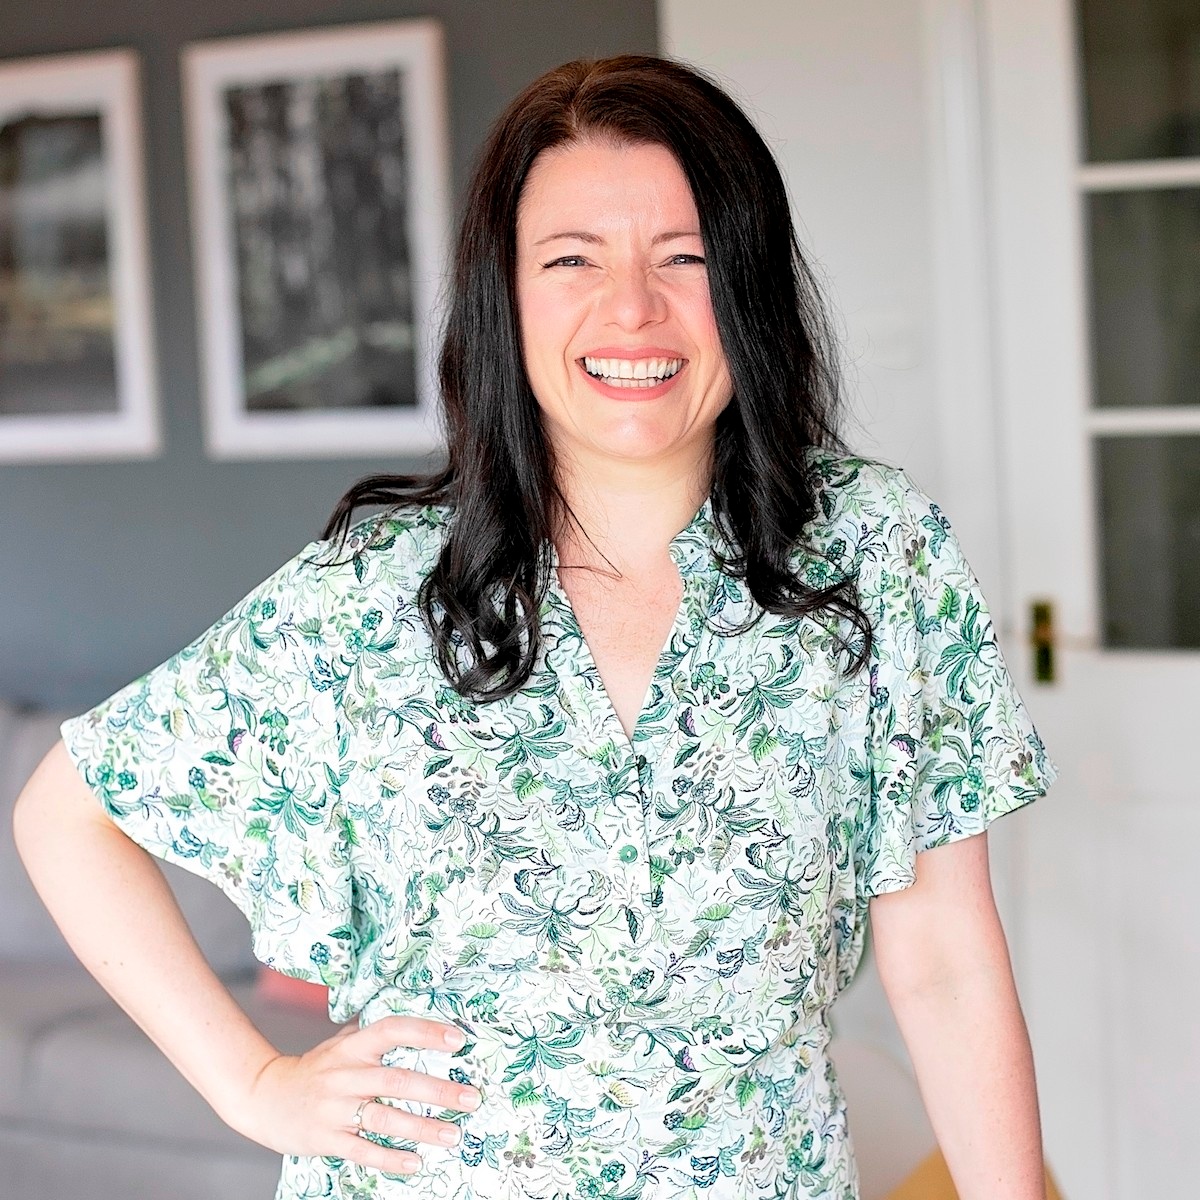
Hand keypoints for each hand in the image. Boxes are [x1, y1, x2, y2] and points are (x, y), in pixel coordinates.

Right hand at [231, 1015, 482, 1174]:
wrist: (264, 1097)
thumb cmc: (313, 1069)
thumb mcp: (339, 1044)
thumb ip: (371, 1036)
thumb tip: (414, 1022)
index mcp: (352, 1046)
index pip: (392, 1030)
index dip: (426, 1032)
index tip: (458, 1039)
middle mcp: (345, 1074)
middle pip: (397, 1079)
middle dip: (439, 1090)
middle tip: (472, 1097)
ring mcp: (335, 1108)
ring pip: (385, 1117)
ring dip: (422, 1127)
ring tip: (454, 1134)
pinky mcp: (327, 1138)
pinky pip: (363, 1150)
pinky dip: (390, 1158)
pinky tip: (415, 1162)